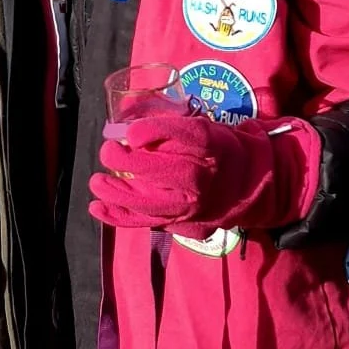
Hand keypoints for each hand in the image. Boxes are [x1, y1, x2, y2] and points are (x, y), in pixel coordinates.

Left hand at [88, 113, 315, 232]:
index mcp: (214, 147)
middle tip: (109, 151)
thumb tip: (130, 125)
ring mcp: (193, 206)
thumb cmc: (222, 151)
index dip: (156, 131)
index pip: (188, 136)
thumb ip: (172, 128)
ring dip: (117, 193)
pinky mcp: (183, 223)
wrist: (252, 187)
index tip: (132, 131)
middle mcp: (204, 179)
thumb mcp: (205, 128)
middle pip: (164, 173)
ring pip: (151, 204)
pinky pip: (147, 222)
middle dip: (129, 163)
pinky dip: (119, 217)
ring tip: (97, 181)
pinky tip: (97, 207)